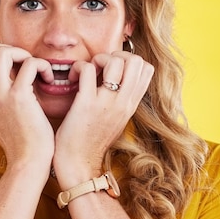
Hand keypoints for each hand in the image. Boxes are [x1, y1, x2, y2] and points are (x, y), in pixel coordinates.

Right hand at [0, 43, 55, 175]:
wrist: (27, 161)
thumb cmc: (18, 141)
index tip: (8, 64)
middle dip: (6, 49)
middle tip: (23, 64)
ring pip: (2, 52)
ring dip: (23, 54)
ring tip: (35, 70)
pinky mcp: (19, 97)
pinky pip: (30, 63)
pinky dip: (42, 66)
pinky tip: (48, 80)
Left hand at [53, 50, 153, 184]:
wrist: (79, 164)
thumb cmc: (92, 141)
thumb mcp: (117, 121)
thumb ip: (121, 101)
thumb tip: (118, 79)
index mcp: (131, 105)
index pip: (147, 69)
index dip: (129, 60)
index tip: (112, 70)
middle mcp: (123, 102)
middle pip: (135, 60)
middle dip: (116, 54)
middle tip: (101, 67)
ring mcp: (106, 102)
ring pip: (114, 60)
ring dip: (97, 59)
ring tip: (87, 72)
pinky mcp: (86, 103)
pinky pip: (87, 70)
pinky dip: (78, 67)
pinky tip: (72, 78)